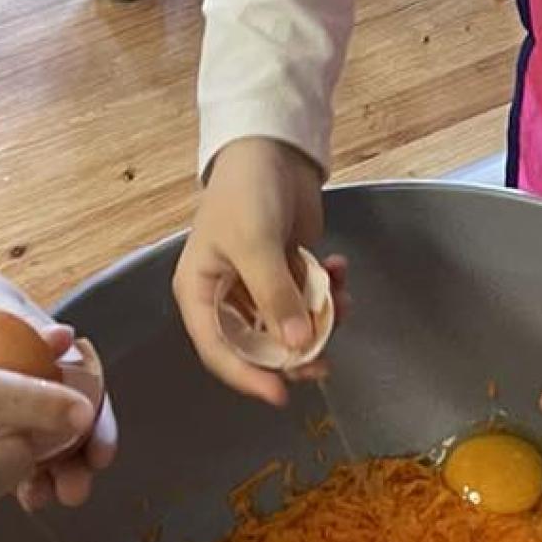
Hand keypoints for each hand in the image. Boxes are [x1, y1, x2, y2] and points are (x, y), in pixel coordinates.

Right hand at [174, 138, 345, 405]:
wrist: (273, 146)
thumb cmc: (247, 194)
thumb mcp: (255, 244)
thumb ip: (276, 296)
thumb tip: (299, 346)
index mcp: (199, 292)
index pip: (218, 351)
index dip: (248, 377)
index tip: (280, 394)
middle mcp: (226, 296)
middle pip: (257, 346)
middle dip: (293, 354)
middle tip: (325, 361)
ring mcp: (259, 285)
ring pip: (289, 326)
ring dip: (319, 320)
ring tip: (342, 300)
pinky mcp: (287, 270)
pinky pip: (308, 299)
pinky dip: (328, 292)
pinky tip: (340, 268)